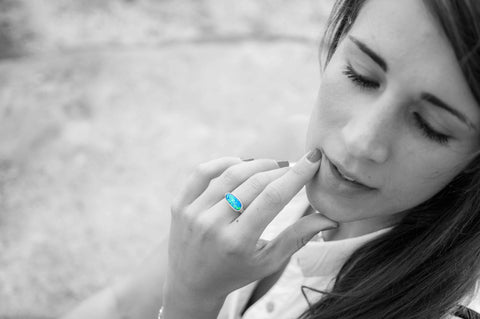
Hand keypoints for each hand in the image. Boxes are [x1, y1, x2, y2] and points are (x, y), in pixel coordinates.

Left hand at [163, 149, 337, 317]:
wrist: (191, 284)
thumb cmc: (236, 273)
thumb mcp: (268, 261)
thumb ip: (297, 237)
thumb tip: (330, 218)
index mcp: (238, 243)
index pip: (272, 198)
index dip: (297, 175)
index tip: (313, 159)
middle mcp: (212, 226)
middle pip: (254, 183)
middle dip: (279, 169)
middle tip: (292, 166)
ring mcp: (192, 214)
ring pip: (229, 174)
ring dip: (256, 164)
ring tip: (272, 166)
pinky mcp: (179, 205)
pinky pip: (202, 172)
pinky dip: (224, 162)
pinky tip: (241, 164)